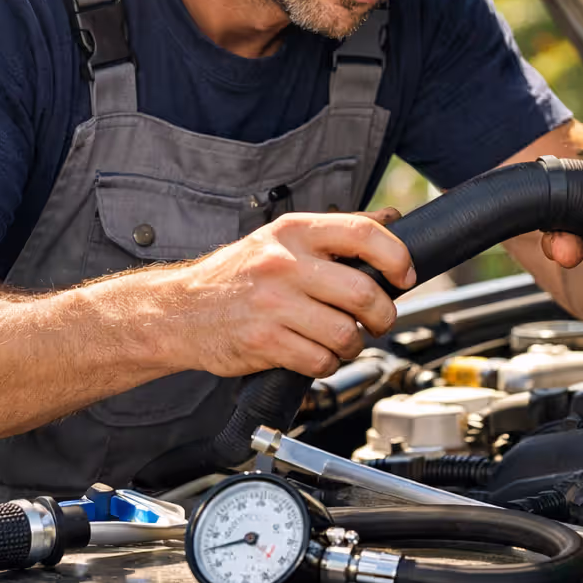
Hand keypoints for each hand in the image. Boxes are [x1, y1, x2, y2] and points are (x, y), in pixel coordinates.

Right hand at [146, 209, 414, 379]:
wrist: (178, 311)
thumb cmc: (235, 275)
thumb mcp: (282, 238)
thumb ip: (337, 229)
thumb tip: (391, 219)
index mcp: (294, 232)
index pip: (363, 234)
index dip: (396, 257)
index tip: (404, 275)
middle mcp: (284, 264)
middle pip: (363, 292)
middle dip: (383, 315)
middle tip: (379, 320)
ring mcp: (273, 304)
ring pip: (346, 333)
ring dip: (353, 344)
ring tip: (341, 339)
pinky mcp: (264, 342)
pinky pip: (320, 361)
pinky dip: (327, 364)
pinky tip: (316, 354)